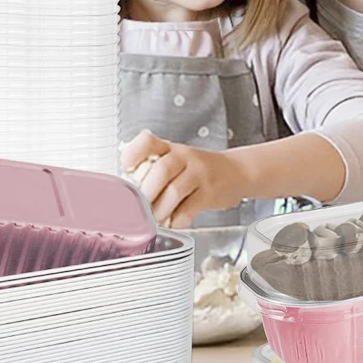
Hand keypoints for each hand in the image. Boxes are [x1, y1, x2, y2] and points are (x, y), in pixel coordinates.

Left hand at [119, 129, 249, 227]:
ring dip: (160, 210)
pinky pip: (190, 209)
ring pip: (175, 191)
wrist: (236, 172)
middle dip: (147, 192)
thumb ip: (153, 170)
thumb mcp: (177, 160)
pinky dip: (177, 220)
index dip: (134, 154)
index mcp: (170, 148)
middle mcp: (184, 157)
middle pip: (162, 170)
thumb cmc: (199, 169)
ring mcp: (199, 174)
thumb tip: (126, 190)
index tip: (126, 168)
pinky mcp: (210, 193)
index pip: (149, 142)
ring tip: (156, 218)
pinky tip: (174, 220)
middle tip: (141, 206)